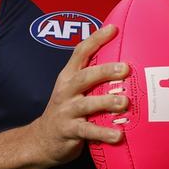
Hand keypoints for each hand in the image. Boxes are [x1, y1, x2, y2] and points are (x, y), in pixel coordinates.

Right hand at [29, 25, 129, 165]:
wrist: (41, 139)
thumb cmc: (67, 109)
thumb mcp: (74, 89)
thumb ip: (94, 76)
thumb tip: (126, 62)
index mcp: (69, 76)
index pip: (80, 52)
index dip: (96, 39)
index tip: (113, 28)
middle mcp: (66, 90)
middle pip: (85, 76)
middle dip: (105, 71)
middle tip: (125, 68)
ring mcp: (66, 111)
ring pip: (87, 104)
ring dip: (106, 101)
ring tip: (124, 102)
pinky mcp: (69, 131)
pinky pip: (88, 131)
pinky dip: (103, 133)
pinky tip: (119, 135)